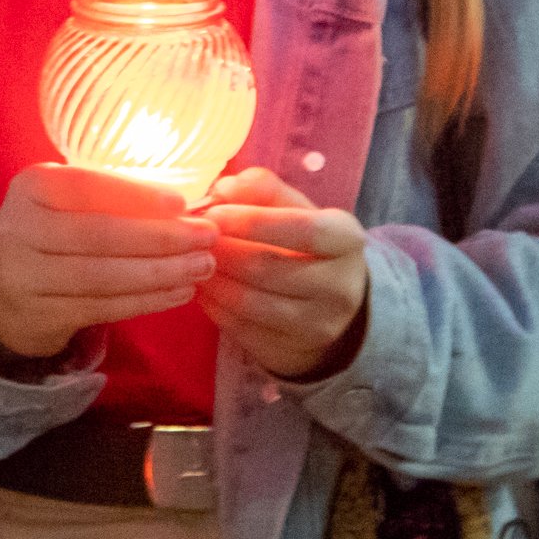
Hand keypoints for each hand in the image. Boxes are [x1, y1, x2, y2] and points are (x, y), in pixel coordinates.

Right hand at [0, 163, 217, 365]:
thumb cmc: (51, 233)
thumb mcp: (65, 203)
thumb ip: (110, 198)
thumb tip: (183, 206)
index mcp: (30, 186)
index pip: (86, 186)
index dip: (135, 195)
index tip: (183, 203)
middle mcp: (20, 228)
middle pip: (98, 234)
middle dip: (160, 237)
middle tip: (207, 237)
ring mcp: (26, 277)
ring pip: (104, 276)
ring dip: (161, 272)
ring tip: (202, 266)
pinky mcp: (41, 315)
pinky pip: (103, 308)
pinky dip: (146, 301)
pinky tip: (179, 292)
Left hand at [195, 167, 372, 381]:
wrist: (329, 304)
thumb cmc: (304, 244)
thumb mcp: (296, 209)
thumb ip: (263, 190)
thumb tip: (226, 188)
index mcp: (346, 240)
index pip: (304, 229)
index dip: (254, 220)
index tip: (214, 213)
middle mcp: (341, 286)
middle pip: (269, 267)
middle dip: (223, 251)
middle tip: (193, 240)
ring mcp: (318, 325)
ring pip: (251, 303)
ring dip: (213, 280)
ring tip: (192, 261)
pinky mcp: (291, 351)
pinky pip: (241, 329)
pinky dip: (214, 307)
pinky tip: (202, 289)